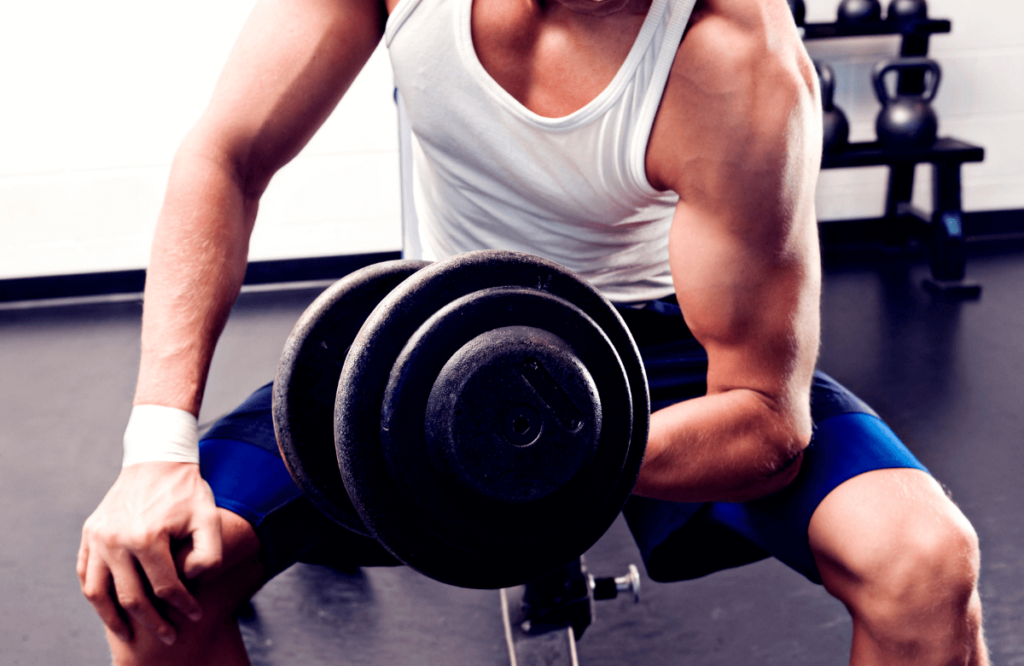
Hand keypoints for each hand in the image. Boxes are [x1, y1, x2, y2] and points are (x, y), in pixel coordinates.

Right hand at [77, 462, 222, 644]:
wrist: (157, 460)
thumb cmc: (188, 492)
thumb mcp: (209, 517)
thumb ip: (209, 552)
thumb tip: (189, 581)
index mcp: (147, 538)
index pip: (166, 588)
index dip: (183, 607)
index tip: (194, 617)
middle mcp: (116, 541)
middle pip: (132, 597)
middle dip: (153, 622)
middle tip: (169, 637)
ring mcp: (98, 538)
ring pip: (98, 593)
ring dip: (113, 619)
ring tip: (129, 635)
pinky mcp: (89, 533)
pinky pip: (85, 574)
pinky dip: (95, 595)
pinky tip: (110, 608)